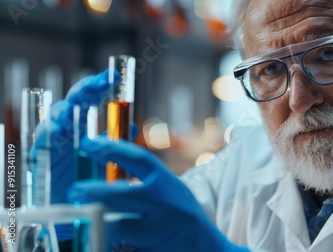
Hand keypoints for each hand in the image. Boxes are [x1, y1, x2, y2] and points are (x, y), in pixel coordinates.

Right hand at [33, 70, 117, 240]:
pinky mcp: (41, 155)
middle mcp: (69, 127)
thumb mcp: (109, 160)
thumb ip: (116, 143)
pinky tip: (60, 129)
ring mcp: (54, 139)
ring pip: (57, 116)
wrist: (77, 209)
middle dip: (87, 89)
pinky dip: (50, 132)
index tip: (114, 76)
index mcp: (84, 124)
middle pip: (74, 100)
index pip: (91, 98)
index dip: (100, 84)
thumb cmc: (91, 180)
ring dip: (68, 110)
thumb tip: (130, 128)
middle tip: (101, 83)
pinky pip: (42, 139)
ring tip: (79, 107)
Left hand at [68, 136, 248, 251]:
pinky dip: (109, 242)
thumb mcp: (170, 187)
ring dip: (98, 221)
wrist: (205, 247)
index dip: (111, 148)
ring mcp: (158, 232)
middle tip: (75, 190)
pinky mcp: (151, 251)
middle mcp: (164, 205)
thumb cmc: (182, 213)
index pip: (139, 159)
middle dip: (93, 191)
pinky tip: (97, 236)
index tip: (88, 144)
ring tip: (83, 217)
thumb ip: (144, 175)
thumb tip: (107, 151)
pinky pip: (122, 247)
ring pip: (117, 227)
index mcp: (167, 184)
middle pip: (121, 194)